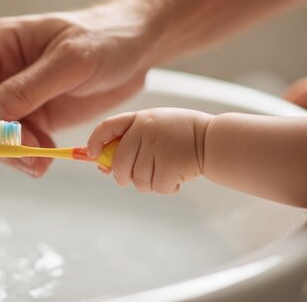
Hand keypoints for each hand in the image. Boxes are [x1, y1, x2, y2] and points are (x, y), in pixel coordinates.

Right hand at [0, 0, 166, 176]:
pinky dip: (28, 155)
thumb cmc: (106, 37)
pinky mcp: (37, 117)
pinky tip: (47, 155)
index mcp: (1, 46)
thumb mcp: (68, 60)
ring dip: (11, 152)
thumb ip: (27, 88)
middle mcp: (3, 73)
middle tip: (23, 151)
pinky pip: (19, 143)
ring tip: (39, 160)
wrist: (138, 50)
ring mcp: (19, 98)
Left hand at [86, 108, 210, 193]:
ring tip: (165, 172)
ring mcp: (157, 147)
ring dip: (149, 183)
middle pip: (119, 163)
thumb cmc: (182, 135)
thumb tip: (103, 165)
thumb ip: (132, 141)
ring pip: (137, 179)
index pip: (107, 127)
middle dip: (122, 176)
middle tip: (133, 179)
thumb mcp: (156, 127)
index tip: (92, 154)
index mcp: (140, 119)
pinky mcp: (168, 165)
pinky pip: (156, 187)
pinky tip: (177, 177)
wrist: (215, 140)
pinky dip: (165, 188)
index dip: (95, 142)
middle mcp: (145, 131)